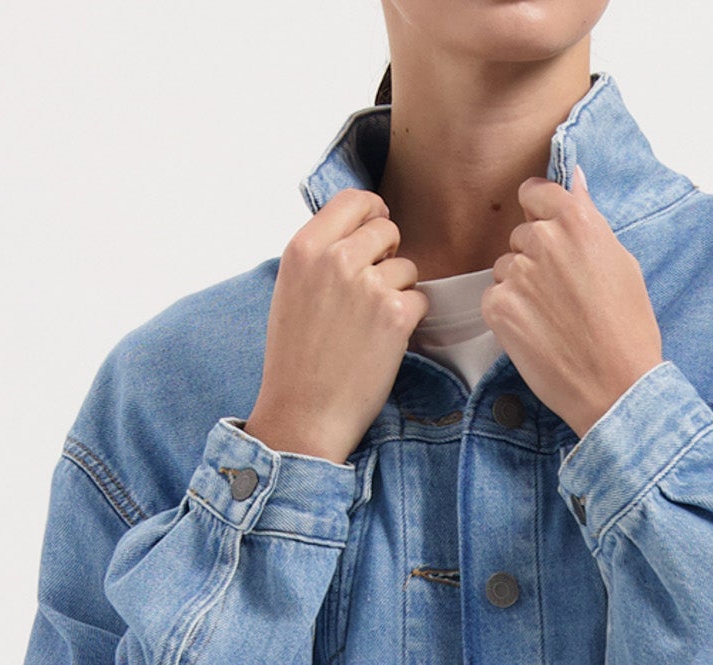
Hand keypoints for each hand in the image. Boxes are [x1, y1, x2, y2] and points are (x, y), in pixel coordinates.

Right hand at [244, 189, 426, 464]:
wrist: (303, 415)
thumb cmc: (295, 361)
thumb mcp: (291, 291)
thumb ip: (320, 255)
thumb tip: (356, 230)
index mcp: (305, 247)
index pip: (354, 200)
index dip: (372, 213)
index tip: (376, 228)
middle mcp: (336, 258)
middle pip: (387, 229)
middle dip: (388, 256)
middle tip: (372, 292)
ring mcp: (368, 285)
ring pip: (407, 266)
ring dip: (399, 291)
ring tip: (371, 326)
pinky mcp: (395, 315)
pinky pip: (421, 298)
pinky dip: (410, 319)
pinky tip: (385, 342)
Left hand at [482, 167, 661, 434]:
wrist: (616, 388)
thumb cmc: (628, 329)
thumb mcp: (621, 262)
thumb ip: (589, 219)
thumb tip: (575, 181)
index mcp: (576, 220)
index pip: (534, 192)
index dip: (539, 212)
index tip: (548, 231)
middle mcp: (544, 240)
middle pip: (521, 234)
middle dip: (535, 257)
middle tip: (561, 293)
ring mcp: (518, 273)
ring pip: (506, 267)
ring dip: (520, 286)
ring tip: (551, 318)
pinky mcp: (499, 308)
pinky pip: (493, 297)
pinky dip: (508, 313)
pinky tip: (536, 333)